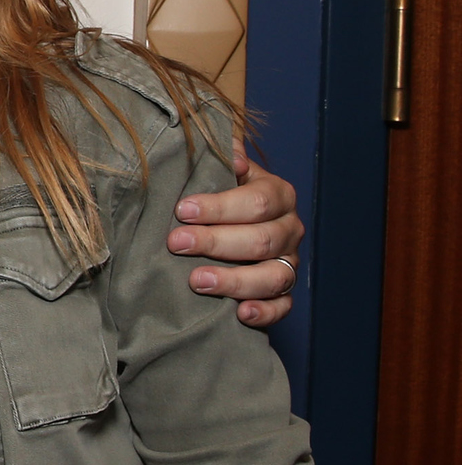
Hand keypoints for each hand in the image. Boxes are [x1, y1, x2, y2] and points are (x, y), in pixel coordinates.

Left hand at [165, 140, 302, 329]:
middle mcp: (289, 229)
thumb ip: (219, 157)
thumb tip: (230, 151)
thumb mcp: (217, 170)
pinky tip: (240, 313)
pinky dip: (264, 312)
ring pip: (274, 276)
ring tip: (196, 281)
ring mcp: (289, 262)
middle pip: (263, 239)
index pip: (257, 201)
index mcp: (277, 195)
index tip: (182, 210)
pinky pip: (283, 307)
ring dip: (235, 280)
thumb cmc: (215, 197)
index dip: (220, 206)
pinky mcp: (283, 293)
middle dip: (216, 242)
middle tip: (177, 243)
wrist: (223, 225)